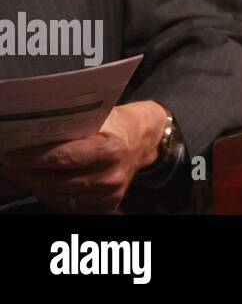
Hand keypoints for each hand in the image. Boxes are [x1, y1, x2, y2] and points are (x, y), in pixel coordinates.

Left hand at [0, 101, 166, 212]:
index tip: (9, 157)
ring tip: (25, 174)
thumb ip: (71, 127)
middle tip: (10, 165)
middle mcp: (110, 175)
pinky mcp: (108, 206)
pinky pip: (69, 207)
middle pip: (55, 182)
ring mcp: (109, 194)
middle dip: (28, 174)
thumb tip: (30, 133)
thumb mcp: (98, 118)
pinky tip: (46, 184)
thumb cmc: (114, 125)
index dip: (32, 159)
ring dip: (37, 186)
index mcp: (109, 149)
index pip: (62, 158)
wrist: (143, 140)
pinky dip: (53, 196)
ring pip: (58, 198)